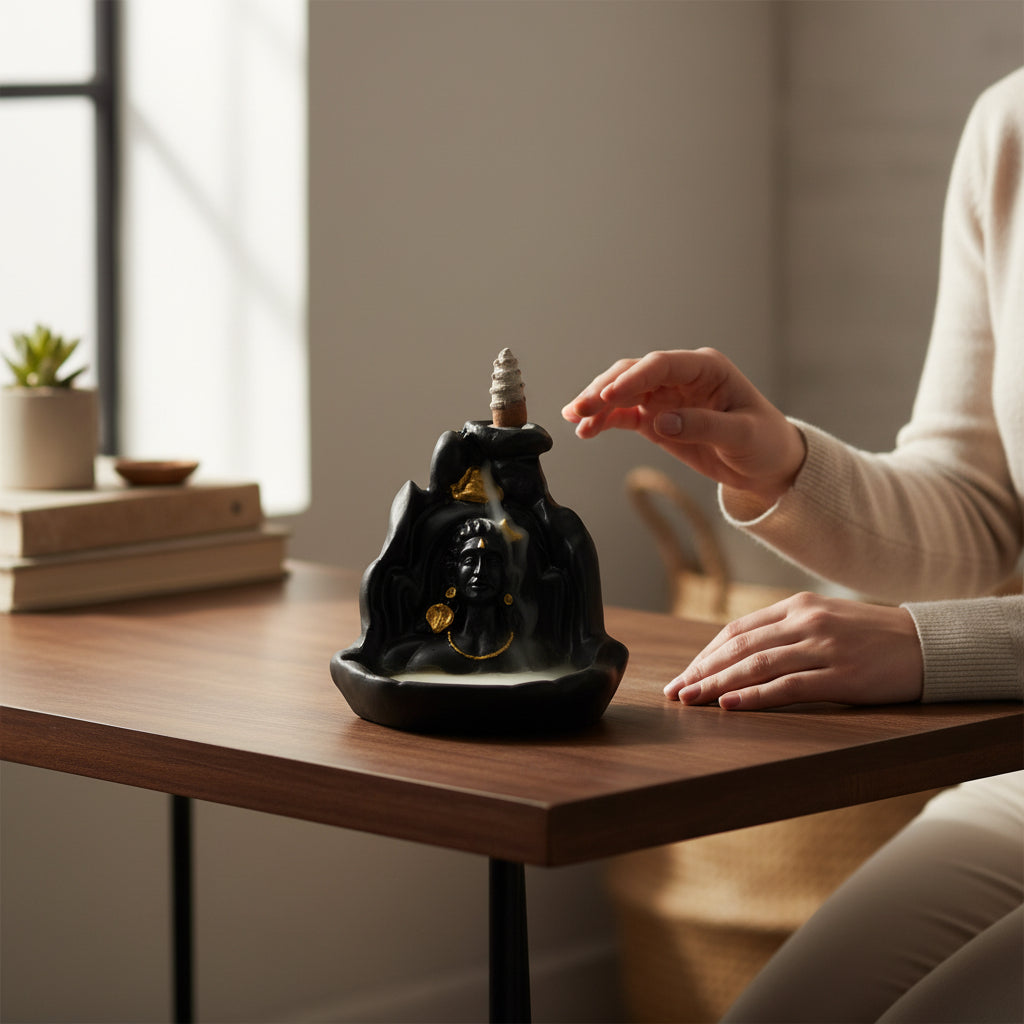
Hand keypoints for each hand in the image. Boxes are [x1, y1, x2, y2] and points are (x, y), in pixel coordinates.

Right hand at [562, 349, 805, 503]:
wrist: (767, 465)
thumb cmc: (764, 442)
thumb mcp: (742, 435)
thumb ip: (703, 426)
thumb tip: (662, 422)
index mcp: (706, 368)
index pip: (661, 365)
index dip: (633, 378)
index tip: (609, 396)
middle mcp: (682, 377)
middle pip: (633, 374)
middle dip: (604, 390)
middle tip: (582, 409)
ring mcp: (666, 396)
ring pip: (622, 392)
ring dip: (597, 404)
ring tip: (575, 420)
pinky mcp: (656, 418)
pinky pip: (624, 415)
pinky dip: (604, 421)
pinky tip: (585, 431)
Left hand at [665, 593, 923, 709]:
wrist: (929, 644)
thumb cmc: (872, 636)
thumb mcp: (825, 620)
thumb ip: (786, 631)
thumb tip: (739, 655)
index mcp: (797, 606)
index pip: (737, 631)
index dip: (706, 654)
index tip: (684, 674)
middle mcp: (805, 622)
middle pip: (739, 648)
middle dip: (702, 671)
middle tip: (675, 692)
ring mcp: (824, 647)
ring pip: (757, 665)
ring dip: (718, 684)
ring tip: (691, 700)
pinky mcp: (843, 676)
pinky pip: (789, 686)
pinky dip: (755, 696)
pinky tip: (730, 705)